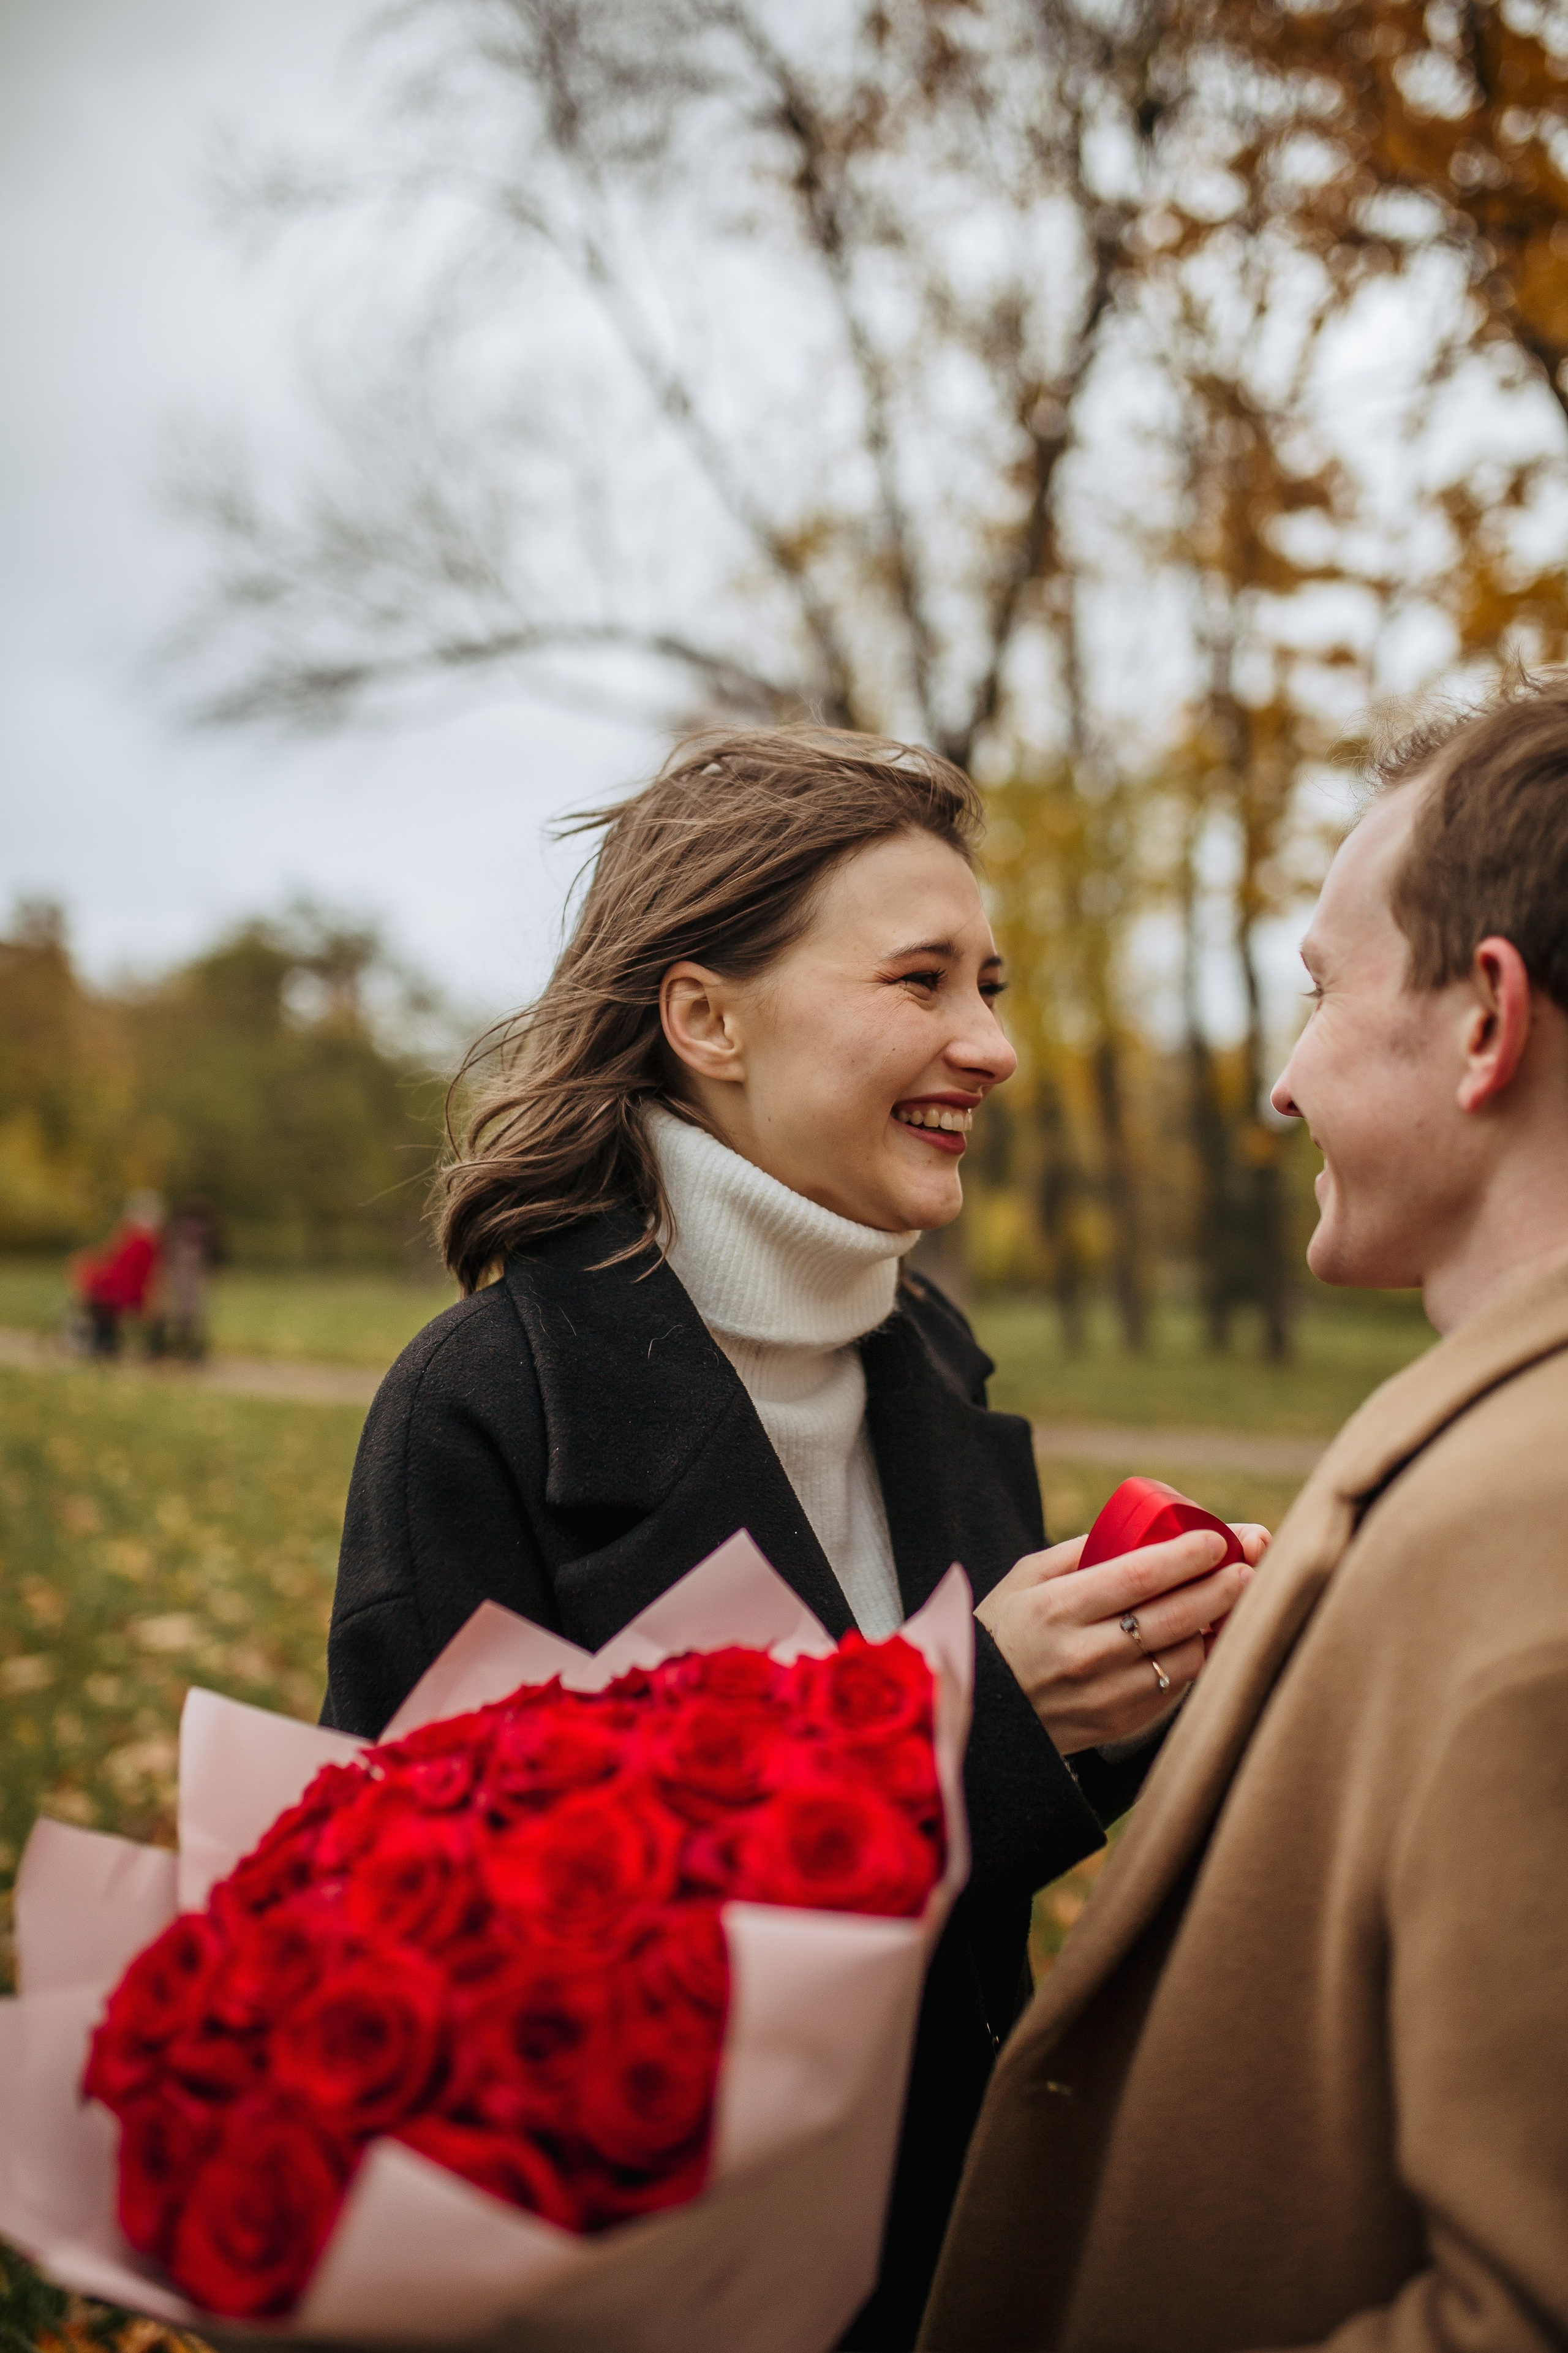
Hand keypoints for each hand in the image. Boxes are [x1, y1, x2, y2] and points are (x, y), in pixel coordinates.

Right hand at [975, 1522, 1268, 1755]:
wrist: (976, 1709)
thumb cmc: (1004, 1628)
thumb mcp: (1026, 1577)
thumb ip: (1081, 1550)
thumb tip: (1145, 1528)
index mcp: (1058, 1607)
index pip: (1141, 1574)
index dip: (1189, 1555)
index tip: (1219, 1539)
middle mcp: (1084, 1653)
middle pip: (1175, 1616)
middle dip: (1222, 1587)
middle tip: (1248, 1566)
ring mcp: (1104, 1695)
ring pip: (1184, 1658)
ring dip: (1216, 1627)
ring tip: (1230, 1601)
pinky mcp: (1117, 1724)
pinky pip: (1174, 1689)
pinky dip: (1194, 1660)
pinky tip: (1201, 1637)